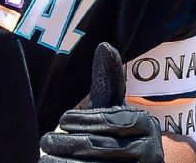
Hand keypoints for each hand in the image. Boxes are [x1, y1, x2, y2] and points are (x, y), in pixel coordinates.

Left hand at [40, 43, 163, 162]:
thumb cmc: (115, 133)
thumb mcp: (113, 107)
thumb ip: (108, 79)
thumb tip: (104, 44)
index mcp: (144, 124)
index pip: (107, 120)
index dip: (81, 120)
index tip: (62, 120)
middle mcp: (150, 151)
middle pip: (98, 146)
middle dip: (67, 143)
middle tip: (45, 142)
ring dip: (64, 162)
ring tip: (46, 158)